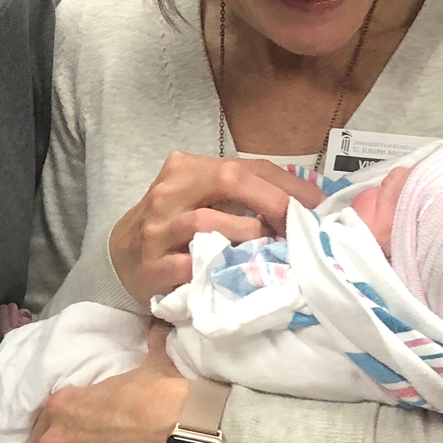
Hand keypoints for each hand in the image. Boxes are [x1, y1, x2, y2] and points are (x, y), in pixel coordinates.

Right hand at [108, 153, 324, 303]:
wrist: (121, 257)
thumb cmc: (174, 226)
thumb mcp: (202, 199)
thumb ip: (242, 196)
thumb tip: (304, 208)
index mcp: (187, 168)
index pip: (247, 166)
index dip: (289, 185)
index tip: (321, 207)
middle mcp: (170, 191)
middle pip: (228, 179)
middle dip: (272, 201)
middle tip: (300, 226)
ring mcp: (158, 229)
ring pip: (207, 221)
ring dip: (246, 236)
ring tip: (269, 251)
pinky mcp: (152, 265)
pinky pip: (189, 265)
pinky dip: (216, 269)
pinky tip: (235, 276)